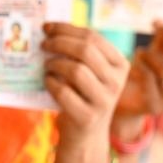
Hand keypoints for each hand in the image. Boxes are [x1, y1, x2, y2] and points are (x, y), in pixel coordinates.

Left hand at [40, 23, 129, 145]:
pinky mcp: (88, 117)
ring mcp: (105, 101)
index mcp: (120, 64)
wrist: (85, 135)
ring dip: (54, 64)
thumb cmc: (81, 95)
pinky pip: (63, 92)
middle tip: (42, 44)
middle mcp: (117, 82)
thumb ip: (77, 53)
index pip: (93, 37)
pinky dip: (50, 83)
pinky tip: (47, 82)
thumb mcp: (88, 73)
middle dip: (59, 42)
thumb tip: (47, 29)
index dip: (67, 28)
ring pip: (75, 70)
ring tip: (46, 65)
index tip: (46, 27)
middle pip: (85, 50)